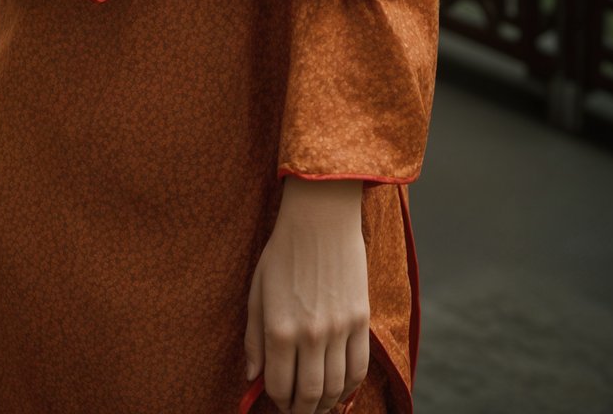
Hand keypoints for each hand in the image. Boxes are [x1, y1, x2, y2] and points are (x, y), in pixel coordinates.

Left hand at [244, 178, 368, 413]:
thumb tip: (251, 377)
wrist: (321, 217)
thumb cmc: (283, 251)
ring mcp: (339, 329)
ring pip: (335, 388)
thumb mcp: (257, 291)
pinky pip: (358, 368)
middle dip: (301, 410)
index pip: (278, 386)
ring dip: (325, 403)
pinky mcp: (361, 320)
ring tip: (317, 402)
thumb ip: (253, 338)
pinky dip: (350, 386)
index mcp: (279, 328)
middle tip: (297, 409)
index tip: (277, 400)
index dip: (276, 400)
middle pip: (309, 396)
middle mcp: (310, 335)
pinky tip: (340, 386)